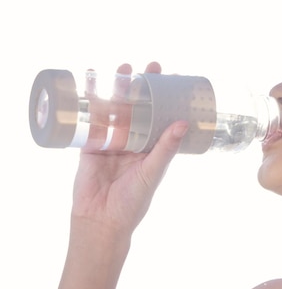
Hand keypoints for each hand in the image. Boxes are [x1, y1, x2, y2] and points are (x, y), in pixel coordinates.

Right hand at [71, 62, 188, 239]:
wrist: (101, 220)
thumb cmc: (133, 202)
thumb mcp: (153, 171)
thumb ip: (165, 148)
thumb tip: (183, 123)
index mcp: (151, 148)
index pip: (161, 117)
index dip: (166, 100)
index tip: (173, 80)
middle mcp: (133, 142)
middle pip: (139, 109)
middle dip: (143, 88)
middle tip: (151, 67)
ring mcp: (111, 142)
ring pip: (116, 110)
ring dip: (118, 89)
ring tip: (124, 67)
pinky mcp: (90, 145)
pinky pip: (91, 120)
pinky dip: (90, 102)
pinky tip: (90, 83)